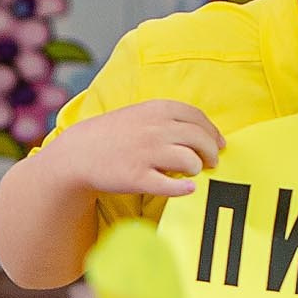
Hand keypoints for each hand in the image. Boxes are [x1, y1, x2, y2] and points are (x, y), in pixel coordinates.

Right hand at [48, 100, 223, 200]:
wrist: (78, 154)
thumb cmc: (113, 134)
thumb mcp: (140, 113)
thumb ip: (169, 118)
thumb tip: (206, 133)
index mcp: (157, 109)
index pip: (198, 118)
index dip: (213, 133)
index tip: (218, 144)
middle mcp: (154, 129)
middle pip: (200, 140)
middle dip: (211, 153)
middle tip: (211, 162)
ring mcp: (146, 154)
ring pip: (190, 162)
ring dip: (196, 169)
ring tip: (190, 172)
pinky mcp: (137, 178)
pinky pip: (172, 186)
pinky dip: (184, 188)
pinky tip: (186, 188)